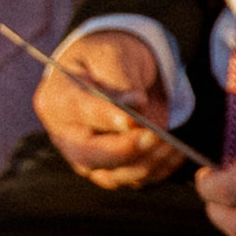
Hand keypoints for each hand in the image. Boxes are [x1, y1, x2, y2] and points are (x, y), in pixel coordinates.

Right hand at [38, 28, 183, 191]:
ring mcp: (88, 158)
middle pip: (89, 156)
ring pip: (113, 175)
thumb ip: (120, 80)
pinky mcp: (112, 169)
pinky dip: (158, 170)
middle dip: (124, 150)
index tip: (131, 118)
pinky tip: (176, 153)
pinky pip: (134, 179)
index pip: (79, 113)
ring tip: (172, 144)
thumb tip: (135, 104)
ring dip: (147, 162)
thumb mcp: (112, 56)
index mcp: (58, 100)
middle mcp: (67, 136)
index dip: (105, 118)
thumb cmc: (108, 59)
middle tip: (154, 136)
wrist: (112, 71)